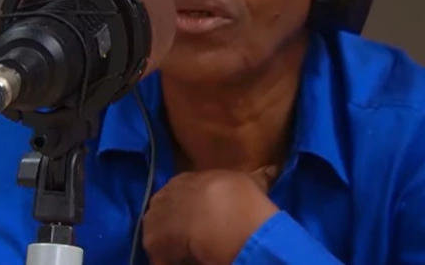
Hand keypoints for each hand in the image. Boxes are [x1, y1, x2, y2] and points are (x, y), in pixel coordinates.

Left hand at [142, 166, 279, 264]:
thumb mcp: (251, 182)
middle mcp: (165, 193)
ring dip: (170, 241)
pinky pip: (158, 254)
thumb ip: (258, 177)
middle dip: (175, 221)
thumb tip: (272, 169)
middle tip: (194, 237)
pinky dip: (168, 260)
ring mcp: (155, 217)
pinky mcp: (152, 242)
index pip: (180, 190)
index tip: (202, 217)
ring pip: (158, 230)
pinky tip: (182, 262)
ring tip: (189, 251)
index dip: (190, 206)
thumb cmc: (239, 198)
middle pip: (165, 209)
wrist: (225, 218)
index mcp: (185, 179)